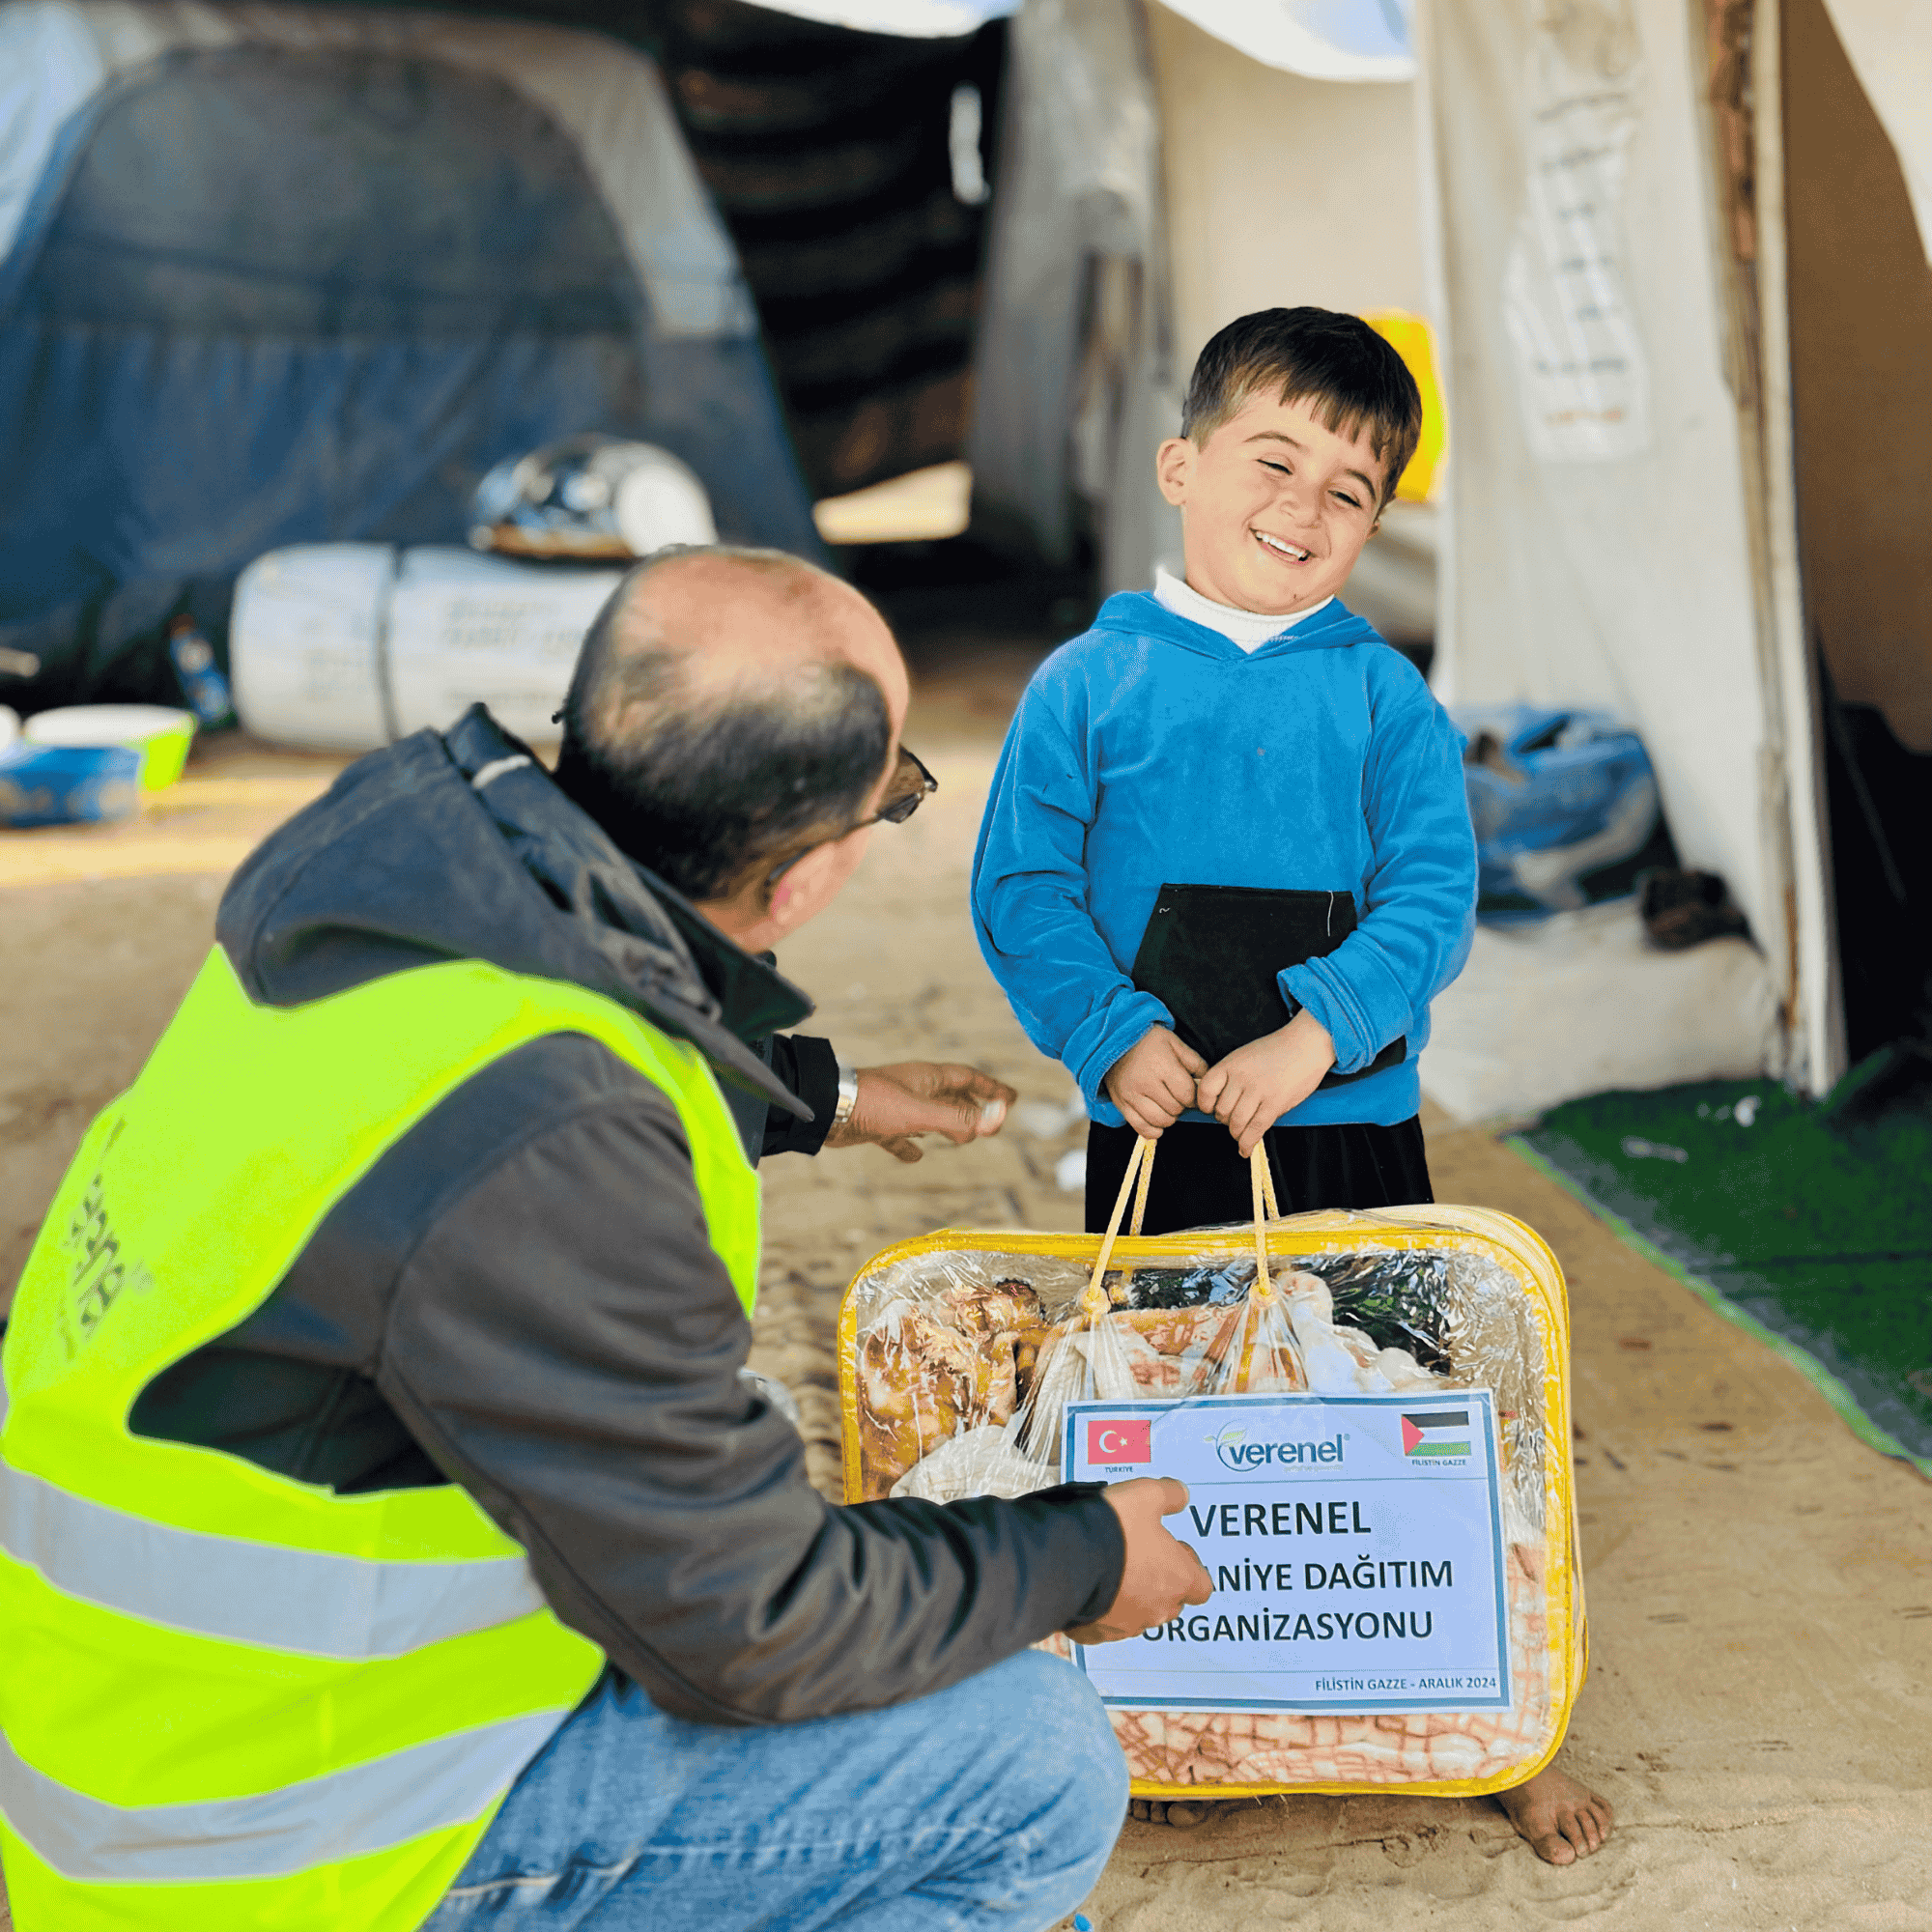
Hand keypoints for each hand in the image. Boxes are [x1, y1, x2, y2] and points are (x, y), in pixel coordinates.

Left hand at [824, 1061, 1016, 1162]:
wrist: (826, 1108)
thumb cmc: (872, 1103)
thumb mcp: (920, 1112)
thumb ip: (957, 1118)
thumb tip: (996, 1121)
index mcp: (927, 1078)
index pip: (968, 1078)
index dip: (991, 1089)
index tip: (1011, 1099)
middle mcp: (914, 1088)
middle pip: (952, 1094)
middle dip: (973, 1106)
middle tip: (992, 1121)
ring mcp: (895, 1105)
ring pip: (930, 1113)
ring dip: (948, 1123)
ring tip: (963, 1137)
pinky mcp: (877, 1123)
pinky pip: (901, 1135)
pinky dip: (911, 1145)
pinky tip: (915, 1156)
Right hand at [1067, 1477, 1212, 1643]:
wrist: (1066, 1557)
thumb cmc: (1114, 1528)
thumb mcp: (1147, 1494)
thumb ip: (1170, 1495)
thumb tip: (1181, 1496)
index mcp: (1179, 1579)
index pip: (1202, 1587)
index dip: (1190, 1567)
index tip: (1174, 1550)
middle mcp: (1157, 1610)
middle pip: (1171, 1603)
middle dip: (1160, 1583)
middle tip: (1142, 1557)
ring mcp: (1126, 1625)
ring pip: (1138, 1615)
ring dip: (1131, 1597)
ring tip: (1112, 1570)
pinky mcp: (1096, 1633)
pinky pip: (1104, 1625)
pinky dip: (1101, 1610)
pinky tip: (1089, 1588)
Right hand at [1103, 1026, 1206, 1138]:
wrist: (1112, 1039)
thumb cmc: (1146, 1040)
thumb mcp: (1174, 1043)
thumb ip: (1194, 1062)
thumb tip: (1207, 1082)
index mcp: (1162, 1066)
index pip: (1187, 1094)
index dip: (1194, 1097)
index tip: (1190, 1092)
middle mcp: (1145, 1083)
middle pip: (1175, 1109)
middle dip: (1181, 1105)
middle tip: (1178, 1097)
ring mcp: (1131, 1095)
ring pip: (1160, 1121)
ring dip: (1169, 1118)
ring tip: (1167, 1106)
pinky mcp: (1121, 1104)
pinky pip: (1140, 1127)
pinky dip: (1152, 1130)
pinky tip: (1157, 1121)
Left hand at [1195, 1008, 1335, 1156]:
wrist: (1306, 1045)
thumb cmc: (1277, 1050)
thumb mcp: (1245, 1056)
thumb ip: (1230, 1075)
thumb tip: (1217, 1099)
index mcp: (1231, 1064)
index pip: (1205, 1090)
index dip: (1205, 1104)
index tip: (1210, 1109)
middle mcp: (1241, 1078)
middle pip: (1221, 1110)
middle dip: (1225, 1120)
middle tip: (1233, 1119)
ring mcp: (1258, 1091)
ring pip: (1236, 1123)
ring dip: (1236, 1133)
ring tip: (1240, 1133)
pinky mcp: (1275, 1103)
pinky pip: (1255, 1129)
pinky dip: (1247, 1143)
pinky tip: (1245, 1149)